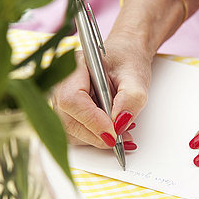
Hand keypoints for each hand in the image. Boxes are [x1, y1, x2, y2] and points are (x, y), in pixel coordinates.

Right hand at [52, 33, 152, 149]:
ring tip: (120, 131)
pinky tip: (112, 130)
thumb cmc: (127, 62)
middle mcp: (62, 83)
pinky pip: (75, 134)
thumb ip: (131, 100)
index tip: (114, 132)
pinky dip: (95, 138)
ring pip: (70, 131)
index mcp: (76, 66)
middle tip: (121, 136)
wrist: (125, 59)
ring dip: (97, 138)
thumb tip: (119, 125)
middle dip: (96, 134)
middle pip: (67, 120)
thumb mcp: (137, 78)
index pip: (72, 99)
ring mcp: (61, 100)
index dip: (92, 120)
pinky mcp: (68, 113)